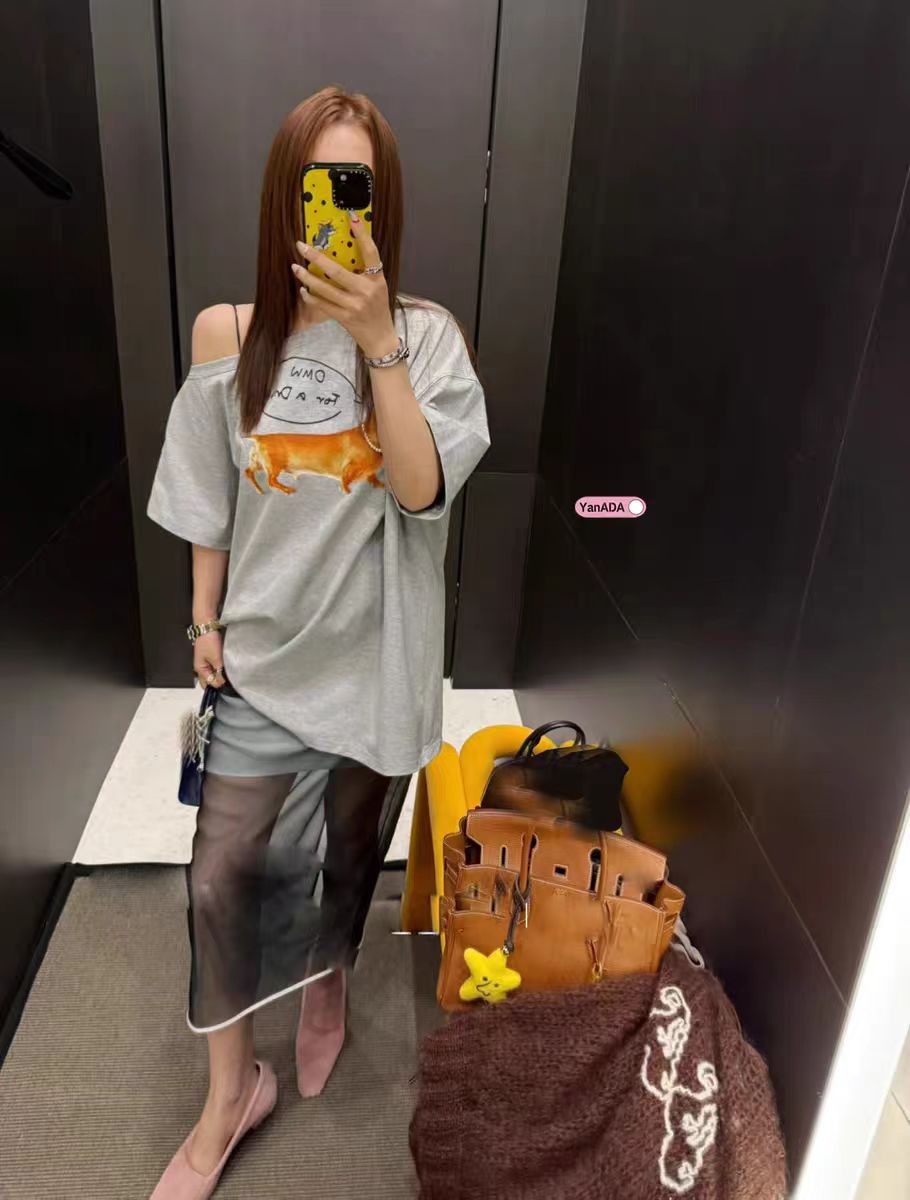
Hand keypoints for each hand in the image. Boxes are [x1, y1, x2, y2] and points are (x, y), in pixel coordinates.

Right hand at [193, 630, 225, 688]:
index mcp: (200, 670)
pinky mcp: (209, 657)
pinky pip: (214, 666)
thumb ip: (219, 672)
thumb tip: (222, 682)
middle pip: (209, 680)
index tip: (228, 680)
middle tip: (227, 678)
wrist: (208, 627)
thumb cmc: (208, 641)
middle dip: (217, 681)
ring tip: (227, 670)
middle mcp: (200, 667)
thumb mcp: (216, 659)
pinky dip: (220, 667)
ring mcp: (205, 662)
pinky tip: (226, 664)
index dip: (219, 683)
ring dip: (219, 674)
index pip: (210, 683)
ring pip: (212, 674)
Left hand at [291, 214, 398, 359]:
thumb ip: (365, 273)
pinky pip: (323, 304)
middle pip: (337, 271)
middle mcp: (366, 291)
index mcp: (377, 280)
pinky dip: (311, 297)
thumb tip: (342, 254)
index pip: (370, 252)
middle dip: (316, 257)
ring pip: (325, 288)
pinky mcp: (344, 318)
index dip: (362, 234)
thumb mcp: (378, 288)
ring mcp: (354, 306)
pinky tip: (303, 290)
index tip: (351, 217)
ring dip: (307, 277)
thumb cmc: (378, 310)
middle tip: (301, 246)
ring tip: (295, 267)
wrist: (380, 338)